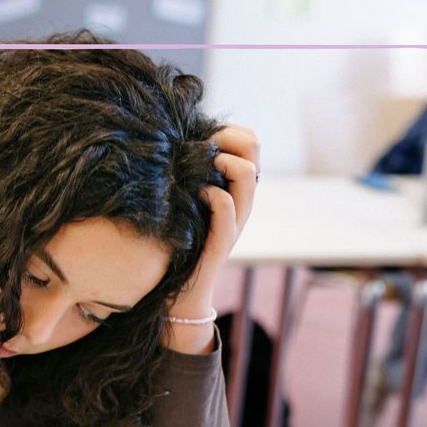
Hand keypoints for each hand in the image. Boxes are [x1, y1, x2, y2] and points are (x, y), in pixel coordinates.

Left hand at [165, 124, 259, 340]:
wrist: (181, 297)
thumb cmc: (176, 245)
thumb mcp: (183, 203)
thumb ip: (187, 176)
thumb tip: (172, 142)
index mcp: (235, 188)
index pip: (250, 140)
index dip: (228, 130)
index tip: (200, 137)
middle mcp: (242, 200)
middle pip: (254, 147)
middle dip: (225, 138)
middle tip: (199, 150)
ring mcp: (235, 220)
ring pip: (246, 173)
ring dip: (220, 163)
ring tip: (197, 174)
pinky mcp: (223, 241)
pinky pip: (228, 206)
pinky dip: (212, 196)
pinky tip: (195, 197)